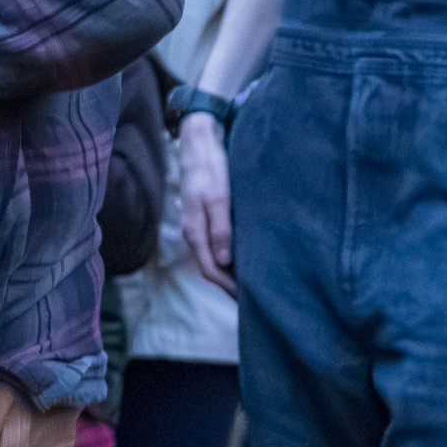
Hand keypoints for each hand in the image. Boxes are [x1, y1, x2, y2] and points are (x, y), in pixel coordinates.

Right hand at [174, 114, 234, 293]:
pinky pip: (214, 247)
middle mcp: (193, 232)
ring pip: (212, 259)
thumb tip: (225, 261)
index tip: (249, 300)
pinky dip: (227, 258)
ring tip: (250, 284)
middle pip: (210, 269)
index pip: (211, 270)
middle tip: (253, 299)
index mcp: (195, 231)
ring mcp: (197, 226)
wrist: (199, 146)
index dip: (229, 288)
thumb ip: (221, 229)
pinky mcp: (204, 219)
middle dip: (229, 286)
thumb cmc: (210, 169)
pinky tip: (242, 259)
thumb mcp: (218, 198)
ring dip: (229, 273)